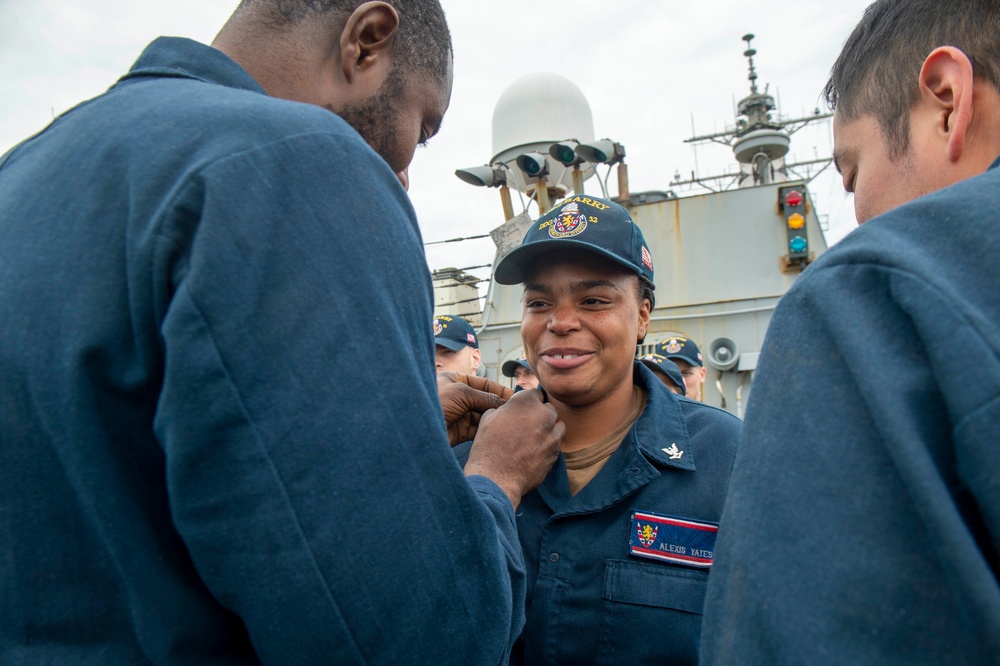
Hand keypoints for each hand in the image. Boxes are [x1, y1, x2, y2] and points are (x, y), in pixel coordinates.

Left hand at [437, 372, 514, 444]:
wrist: (415, 428)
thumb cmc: (433, 402)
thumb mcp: (462, 393)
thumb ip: (485, 396)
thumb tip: (505, 402)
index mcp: (455, 380)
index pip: (483, 384)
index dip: (499, 391)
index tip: (515, 397)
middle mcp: (457, 397)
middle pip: (484, 401)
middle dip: (498, 407)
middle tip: (515, 413)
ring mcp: (457, 414)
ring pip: (482, 416)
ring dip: (493, 419)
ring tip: (508, 423)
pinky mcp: (458, 431)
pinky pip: (476, 430)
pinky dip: (486, 430)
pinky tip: (497, 432)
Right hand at [464, 389, 563, 509]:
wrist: (496, 478)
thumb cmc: (488, 446)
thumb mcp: (489, 417)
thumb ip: (506, 408)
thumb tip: (511, 409)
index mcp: (526, 401)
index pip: (535, 393)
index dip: (527, 402)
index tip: (522, 410)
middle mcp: (544, 414)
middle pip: (548, 408)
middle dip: (539, 414)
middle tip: (525, 426)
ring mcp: (553, 434)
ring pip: (557, 425)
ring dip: (548, 428)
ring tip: (532, 438)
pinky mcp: (556, 452)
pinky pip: (556, 443)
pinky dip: (548, 445)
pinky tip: (534, 452)